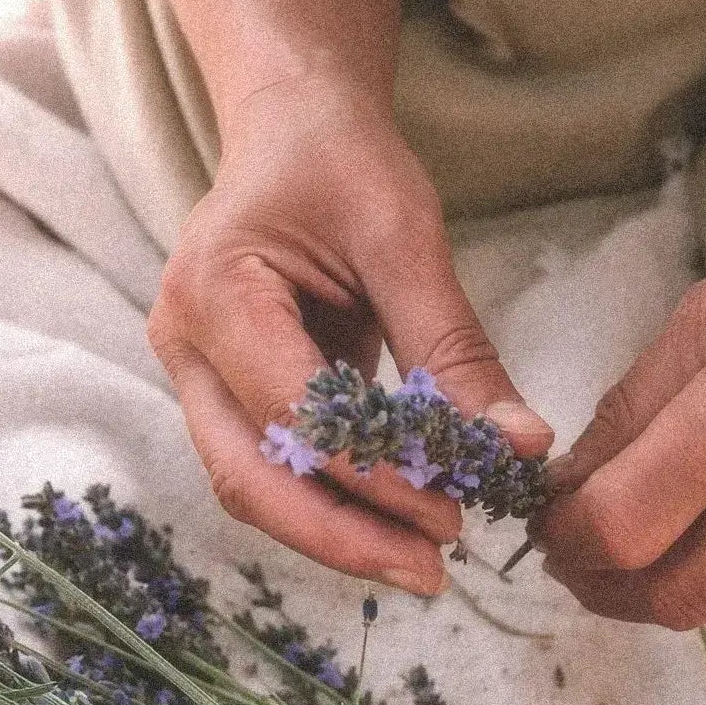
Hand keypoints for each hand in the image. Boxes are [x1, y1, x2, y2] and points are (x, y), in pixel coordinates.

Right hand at [147, 86, 552, 595]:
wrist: (292, 132)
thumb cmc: (341, 165)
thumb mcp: (406, 236)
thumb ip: (455, 347)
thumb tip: (520, 447)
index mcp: (216, 291)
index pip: (294, 415)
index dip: (373, 475)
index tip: (452, 511)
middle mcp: (186, 346)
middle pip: (250, 478)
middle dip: (344, 536)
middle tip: (432, 572)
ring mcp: (196, 380)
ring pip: (253, 490)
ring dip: (338, 535)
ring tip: (423, 564)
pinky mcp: (227, 400)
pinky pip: (272, 473)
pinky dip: (333, 507)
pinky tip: (396, 527)